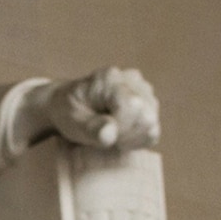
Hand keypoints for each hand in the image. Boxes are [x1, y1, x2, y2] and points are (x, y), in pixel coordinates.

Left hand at [24, 65, 160, 153]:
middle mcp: (132, 80)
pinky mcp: (149, 103)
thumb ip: (90, 128)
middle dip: (124, 135)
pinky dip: (136, 140)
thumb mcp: (71, 121)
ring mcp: (144, 90)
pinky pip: (152, 131)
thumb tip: (110, 135)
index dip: (120, 128)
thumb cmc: (68, 112)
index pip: (133, 106)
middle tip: (102, 136)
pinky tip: (119, 138)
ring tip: (109, 134)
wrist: (69, 104)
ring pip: (151, 125)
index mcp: (110, 79)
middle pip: (146, 117)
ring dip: (130, 139)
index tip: (100, 135)